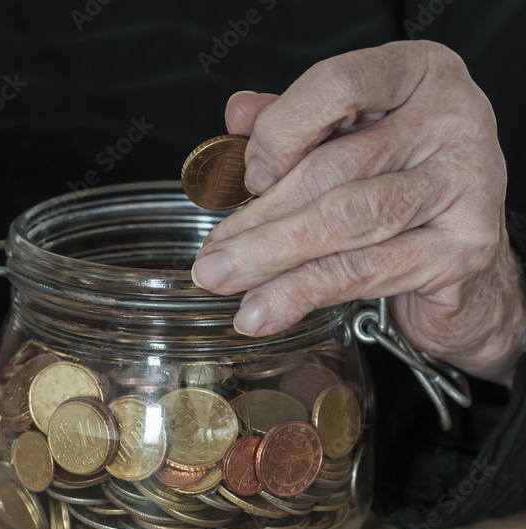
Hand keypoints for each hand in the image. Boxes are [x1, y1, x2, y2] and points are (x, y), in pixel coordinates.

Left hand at [192, 41, 525, 386]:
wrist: (460, 245)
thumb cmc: (397, 176)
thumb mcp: (345, 133)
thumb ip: (293, 120)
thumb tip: (238, 116)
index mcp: (417, 73)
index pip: (337, 85)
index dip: (280, 131)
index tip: (248, 176)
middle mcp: (452, 120)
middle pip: (333, 168)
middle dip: (259, 218)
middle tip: (209, 256)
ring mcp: (464, 184)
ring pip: (346, 221)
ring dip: (272, 258)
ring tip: (224, 280)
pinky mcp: (461, 249)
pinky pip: (365, 271)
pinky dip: (303, 293)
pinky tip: (265, 309)